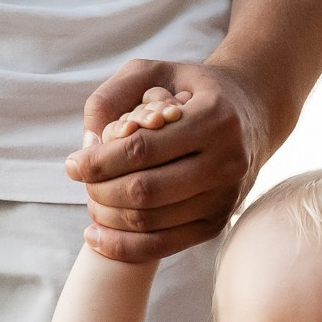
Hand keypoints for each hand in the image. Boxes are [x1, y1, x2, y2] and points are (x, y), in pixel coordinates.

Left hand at [64, 59, 280, 261]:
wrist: (249, 115)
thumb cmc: (188, 91)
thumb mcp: (152, 74)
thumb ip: (111, 98)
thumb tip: (88, 146)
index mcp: (214, 117)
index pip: (141, 149)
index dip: (98, 161)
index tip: (72, 164)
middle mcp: (226, 161)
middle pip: (144, 191)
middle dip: (100, 191)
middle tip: (83, 182)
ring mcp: (225, 198)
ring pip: (150, 222)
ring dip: (108, 218)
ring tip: (92, 202)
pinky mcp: (218, 223)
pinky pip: (163, 246)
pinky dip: (124, 247)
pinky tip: (98, 236)